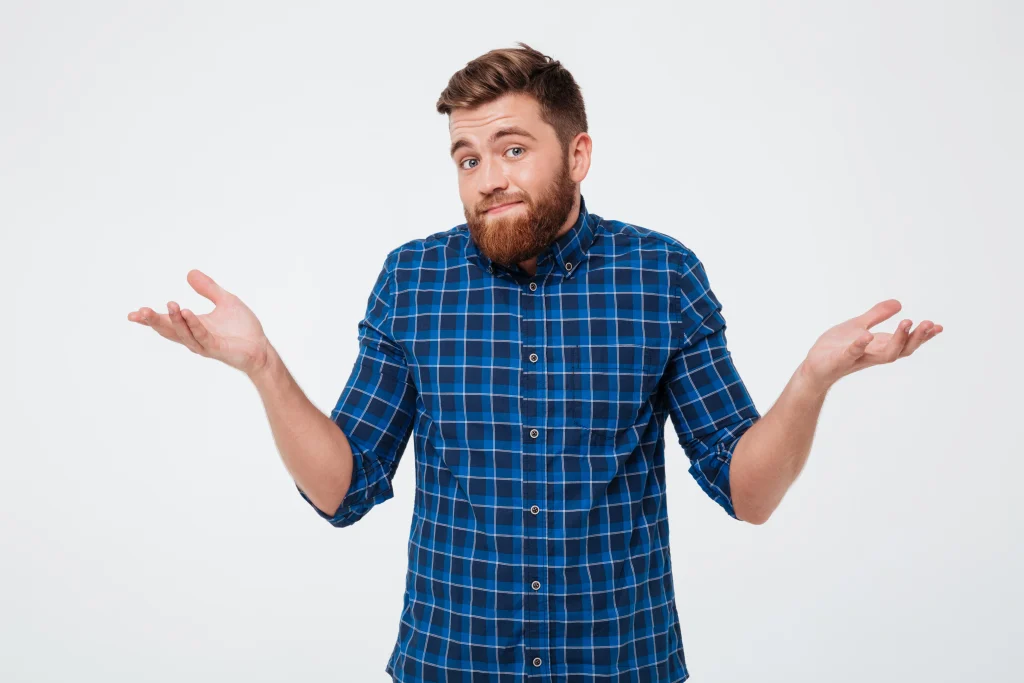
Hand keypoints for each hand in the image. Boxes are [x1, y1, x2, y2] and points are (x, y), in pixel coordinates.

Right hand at [127, 269, 271, 375]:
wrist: (261, 348)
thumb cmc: (243, 329)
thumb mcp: (225, 301)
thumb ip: (208, 289)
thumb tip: (190, 273)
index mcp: (193, 326)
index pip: (167, 322)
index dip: (150, 319)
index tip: (132, 314)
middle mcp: (194, 337)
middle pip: (169, 330)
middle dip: (154, 321)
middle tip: (139, 313)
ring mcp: (204, 344)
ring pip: (183, 333)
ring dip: (174, 320)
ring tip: (170, 304)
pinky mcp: (217, 348)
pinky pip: (202, 335)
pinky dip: (193, 324)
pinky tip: (187, 313)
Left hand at [800, 299, 942, 391]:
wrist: (813, 366)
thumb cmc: (836, 348)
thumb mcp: (857, 326)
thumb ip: (876, 315)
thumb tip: (899, 303)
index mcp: (878, 346)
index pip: (906, 343)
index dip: (922, 336)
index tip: (938, 326)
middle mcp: (873, 354)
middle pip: (902, 350)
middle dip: (916, 337)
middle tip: (928, 323)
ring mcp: (858, 358)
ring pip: (885, 354)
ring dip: (897, 340)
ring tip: (907, 323)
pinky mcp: (839, 360)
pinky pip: (852, 354)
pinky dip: (860, 345)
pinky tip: (867, 335)